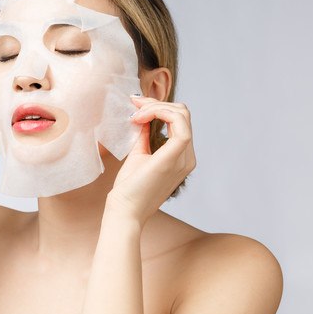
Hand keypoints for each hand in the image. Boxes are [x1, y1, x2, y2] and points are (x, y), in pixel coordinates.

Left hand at [107, 96, 196, 224]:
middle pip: (183, 114)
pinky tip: (141, 117)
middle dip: (157, 103)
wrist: (125, 210)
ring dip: (156, 106)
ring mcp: (184, 158)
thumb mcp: (139, 154)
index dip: (159, 107)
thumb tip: (142, 116)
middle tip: (134, 107)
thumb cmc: (130, 188)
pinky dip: (160, 112)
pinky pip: (179, 124)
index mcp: (182, 157)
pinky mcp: (174, 158)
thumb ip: (145, 135)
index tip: (136, 107)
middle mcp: (188, 158)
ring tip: (136, 114)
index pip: (180, 120)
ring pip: (182, 115)